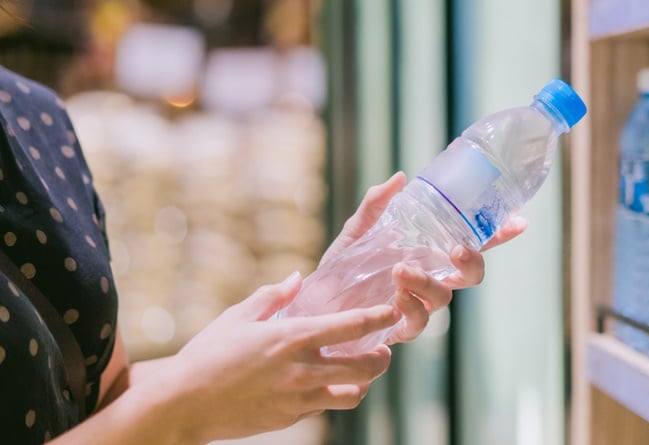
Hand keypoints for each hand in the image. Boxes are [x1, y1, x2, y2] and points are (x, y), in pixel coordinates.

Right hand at [167, 272, 400, 441]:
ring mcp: (300, 399)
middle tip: (382, 349)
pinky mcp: (291, 418)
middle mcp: (303, 370)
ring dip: (362, 382)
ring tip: (359, 371)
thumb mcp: (237, 317)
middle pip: (366, 367)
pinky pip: (325, 408)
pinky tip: (324, 385)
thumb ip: (272, 296)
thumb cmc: (207, 355)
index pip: (353, 326)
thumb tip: (297, 278)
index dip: (380, 318)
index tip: (392, 312)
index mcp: (293, 337)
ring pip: (354, 395)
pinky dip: (333, 396)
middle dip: (382, 357)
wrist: (183, 404)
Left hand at [324, 172, 526, 344]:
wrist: (315, 305)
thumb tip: (399, 178)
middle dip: (472, 263)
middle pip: (470, 275)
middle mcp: (429, 279)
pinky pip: (417, 324)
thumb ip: (376, 206)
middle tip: (457, 249)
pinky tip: (395, 297)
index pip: (470, 243)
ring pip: (444, 298)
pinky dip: (410, 309)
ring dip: (427, 283)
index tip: (518, 221)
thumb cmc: (341, 269)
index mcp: (426, 254)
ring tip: (401, 270)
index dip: (498, 235)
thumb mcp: (356, 231)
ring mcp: (417, 304)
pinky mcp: (399, 327)